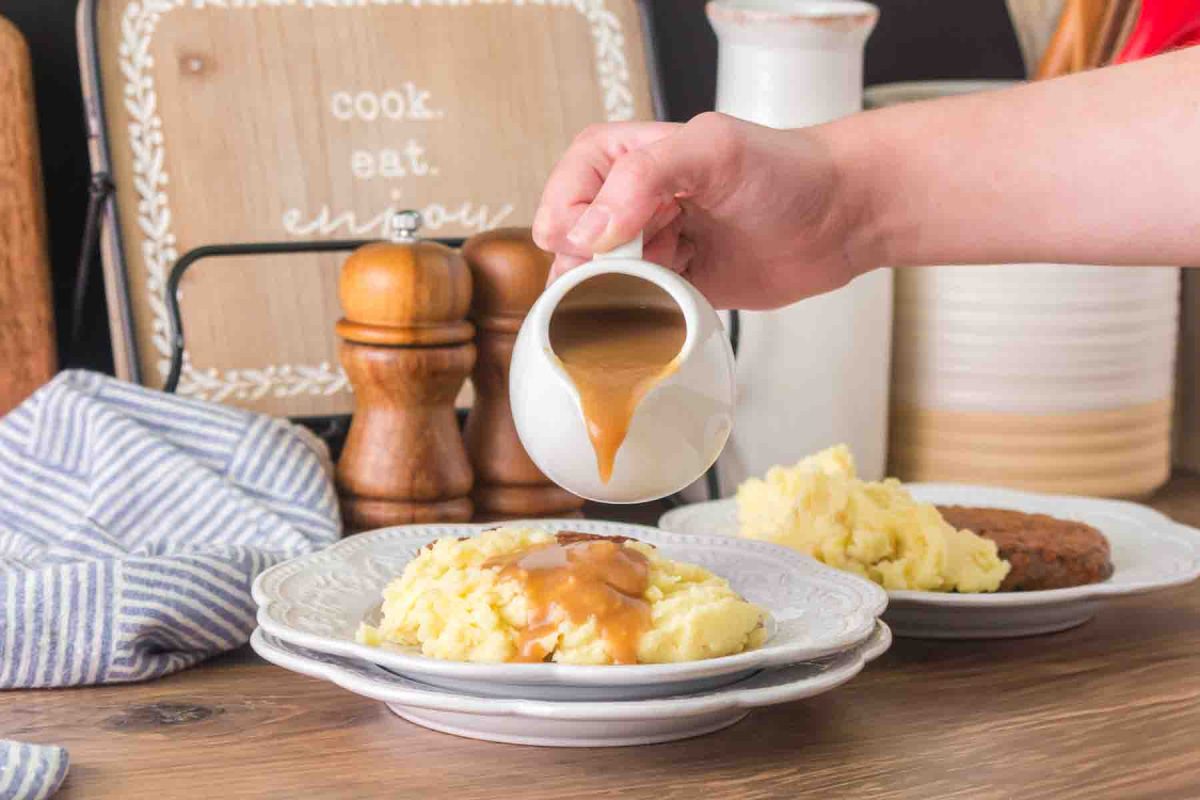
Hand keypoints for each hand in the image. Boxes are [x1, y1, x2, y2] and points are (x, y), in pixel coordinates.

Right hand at [532, 112, 870, 309]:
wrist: (839, 218)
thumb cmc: (786, 170)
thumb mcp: (712, 149)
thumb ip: (643, 177)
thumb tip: (589, 233)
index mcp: (622, 157)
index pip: (564, 196)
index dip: (577, 225)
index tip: (609, 243)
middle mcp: (629, 203)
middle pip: (573, 249)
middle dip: (596, 267)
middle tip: (640, 266)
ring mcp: (652, 248)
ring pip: (600, 285)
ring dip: (621, 294)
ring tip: (664, 280)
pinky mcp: (675, 287)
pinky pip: (637, 311)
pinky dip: (645, 315)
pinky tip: (672, 304)